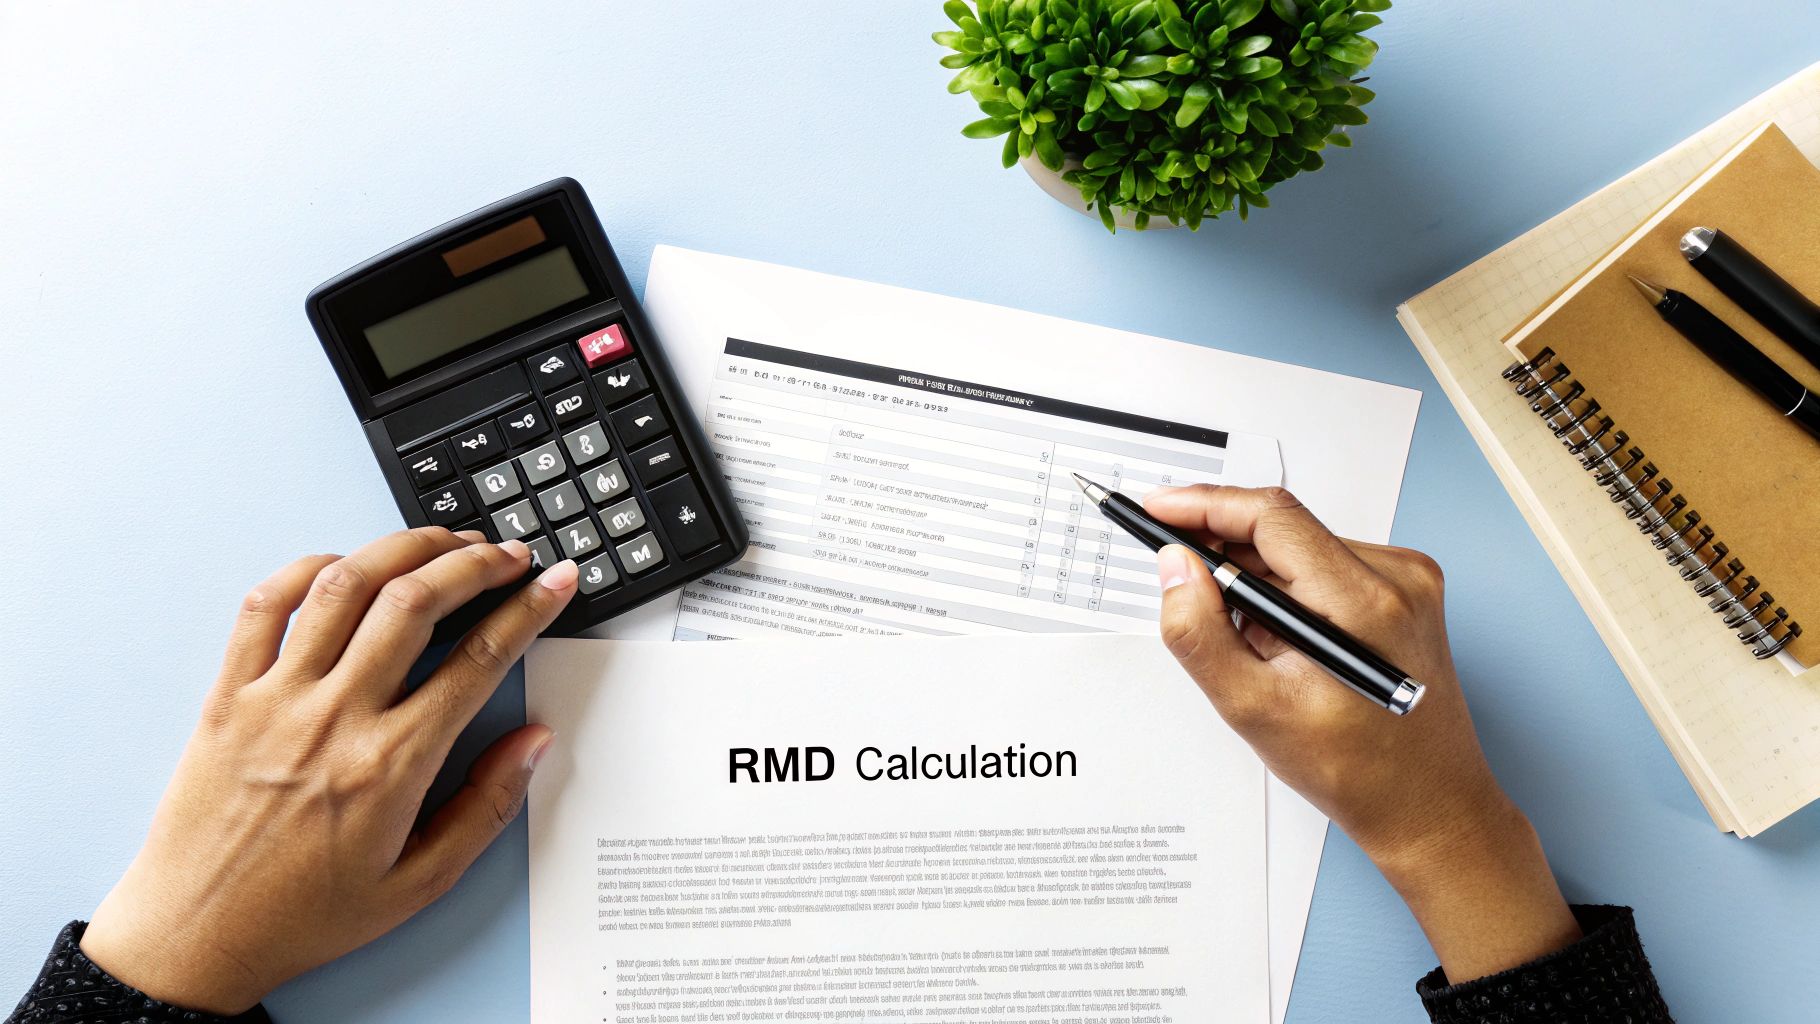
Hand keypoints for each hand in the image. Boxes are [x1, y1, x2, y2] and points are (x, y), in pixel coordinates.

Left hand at [80, 528, 578, 1013]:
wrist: (194, 936)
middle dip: (474, 561)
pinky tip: (346, 565)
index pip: (479, 659)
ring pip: (345, 585)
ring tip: (441, 542)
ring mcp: (275, 699)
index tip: (556, 581)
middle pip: (416, 601)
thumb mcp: (421, 882)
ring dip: (403, 548)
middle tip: (507, 554)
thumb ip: (486, 807)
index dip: (529, 608)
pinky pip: (264, 604)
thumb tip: (533, 741)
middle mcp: (334, 719)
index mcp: (391, 766)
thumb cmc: (304, 915)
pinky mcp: (227, 694)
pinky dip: (309, 567)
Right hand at [1147, 485, 1579, 982]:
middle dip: (1223, 549)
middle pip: (1284, 529)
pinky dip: (1287, 591)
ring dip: (1256, 577)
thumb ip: (1201, 633)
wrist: (1428, 806)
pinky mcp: (1406, 593)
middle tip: (1177, 579)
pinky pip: (1324, 567)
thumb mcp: (1254, 710)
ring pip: (1300, 548)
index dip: (1204, 505)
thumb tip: (1174, 568)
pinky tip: (1279, 641)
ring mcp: (1408, 583)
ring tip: (1244, 641)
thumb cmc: (1356, 770)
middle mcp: (1397, 578)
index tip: (1157, 508)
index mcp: (1363, 602)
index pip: (1271, 516)